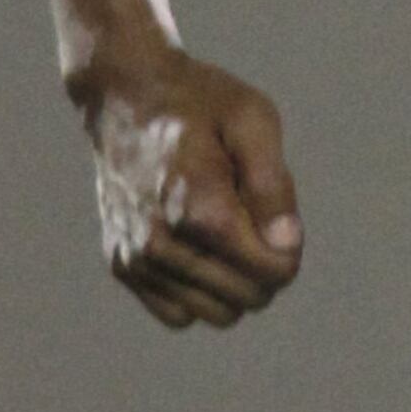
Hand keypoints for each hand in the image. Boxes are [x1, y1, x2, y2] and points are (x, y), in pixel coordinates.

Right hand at [83, 56, 303, 329]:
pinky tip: (198, 250)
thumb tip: (285, 246)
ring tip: (224, 232)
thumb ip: (273, 186)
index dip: (288, 250)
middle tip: (253, 220)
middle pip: (248, 298)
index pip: (270, 272)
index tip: (279, 219)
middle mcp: (161, 243)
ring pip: (217, 314)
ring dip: (234, 283)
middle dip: (265, 267)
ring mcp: (137, 259)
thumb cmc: (196, 103)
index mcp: (198, 207)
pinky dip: (197, 293)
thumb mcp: (252, 121)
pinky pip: (179, 315)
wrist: (123, 96)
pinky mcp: (122, 267)